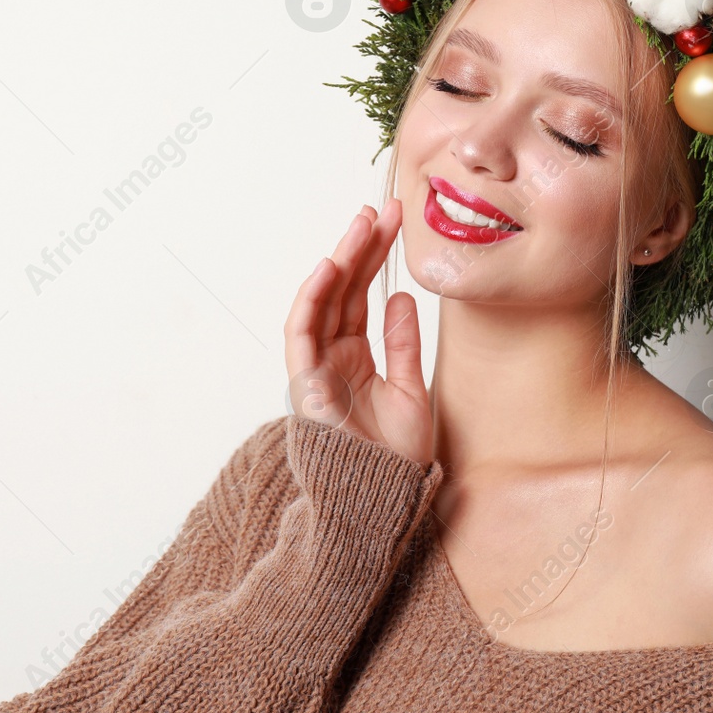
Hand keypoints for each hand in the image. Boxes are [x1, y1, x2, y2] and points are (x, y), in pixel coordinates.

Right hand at [283, 198, 431, 466]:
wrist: (383, 504)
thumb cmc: (396, 458)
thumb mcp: (411, 391)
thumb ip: (402, 344)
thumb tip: (399, 296)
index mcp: (355, 358)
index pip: (362, 296)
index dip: (376, 257)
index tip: (396, 222)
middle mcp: (332, 358)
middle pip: (343, 291)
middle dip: (362, 247)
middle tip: (384, 208)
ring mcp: (317, 369)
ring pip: (323, 302)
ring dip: (340, 260)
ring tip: (362, 223)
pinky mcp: (306, 385)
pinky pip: (302, 334)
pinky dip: (311, 299)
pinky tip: (328, 268)